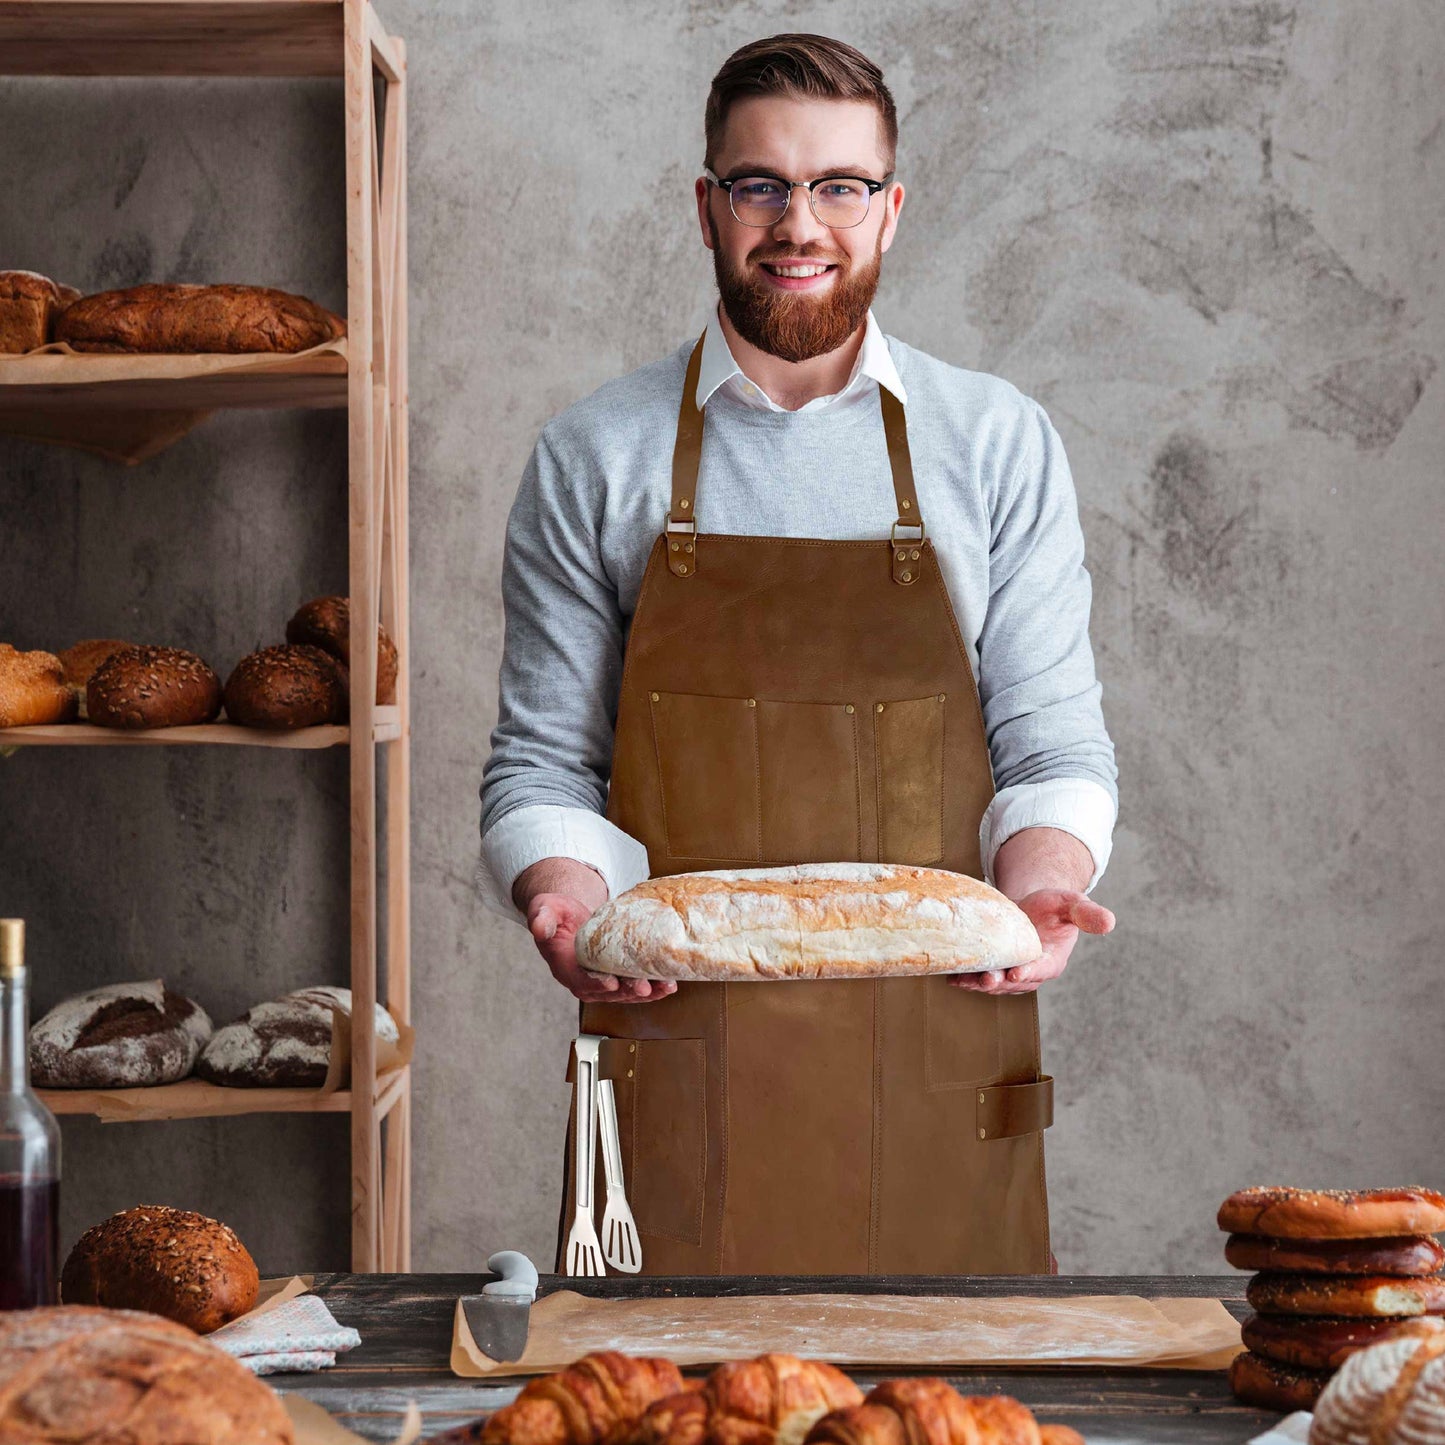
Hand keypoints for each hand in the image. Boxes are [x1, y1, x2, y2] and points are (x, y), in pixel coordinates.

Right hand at [526, 893, 676, 1002]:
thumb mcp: (544, 909)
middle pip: (607, 991)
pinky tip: (668, 984)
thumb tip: (539, 927)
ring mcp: (602, 981)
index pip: (579, 980)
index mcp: (564, 967)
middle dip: (627, 990)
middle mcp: (583, 980)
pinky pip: (635, 986)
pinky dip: (653, 987)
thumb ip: (541, 918)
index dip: (595, 983)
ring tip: (664, 986)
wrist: (569, 916)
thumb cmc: (556, 912)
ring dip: (646, 992)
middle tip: (644, 986)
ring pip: (625, 992)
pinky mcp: (617, 976)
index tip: (611, 982)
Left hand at [949, 889, 1114, 995]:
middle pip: (1013, 983)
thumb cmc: (1052, 905)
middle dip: (1000, 983)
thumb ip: (1087, 914)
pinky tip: (951, 976)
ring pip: (994, 983)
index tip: (1017, 973)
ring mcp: (1008, 971)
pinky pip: (977, 976)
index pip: (1042, 970)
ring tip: (965, 979)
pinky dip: (964, 977)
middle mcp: (1029, 972)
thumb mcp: (1072, 904)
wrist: (1028, 905)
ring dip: (979, 983)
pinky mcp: (990, 967)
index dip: (1030, 972)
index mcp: (1052, 960)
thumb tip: (1110, 921)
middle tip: (987, 979)